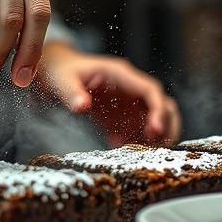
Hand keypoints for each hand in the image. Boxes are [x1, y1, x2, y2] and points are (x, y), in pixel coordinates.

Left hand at [35, 42, 180, 145]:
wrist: (55, 69)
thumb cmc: (60, 70)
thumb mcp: (61, 80)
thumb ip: (71, 93)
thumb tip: (81, 106)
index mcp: (119, 74)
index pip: (150, 90)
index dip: (158, 110)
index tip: (155, 130)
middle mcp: (128, 86)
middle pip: (161, 103)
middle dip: (165, 124)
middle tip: (159, 146)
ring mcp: (126, 99)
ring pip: (154, 116)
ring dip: (155, 134)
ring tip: (145, 152)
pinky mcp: (119, 112)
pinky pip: (136, 127)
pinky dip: (135, 139)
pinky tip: (120, 146)